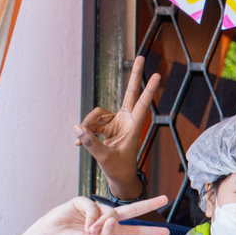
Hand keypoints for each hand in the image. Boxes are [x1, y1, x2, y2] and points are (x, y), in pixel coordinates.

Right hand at [27, 195, 168, 234]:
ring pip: (110, 211)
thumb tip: (114, 220)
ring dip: (100, 223)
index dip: (150, 232)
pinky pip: (93, 206)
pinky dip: (90, 216)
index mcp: (111, 232)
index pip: (135, 231)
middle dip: (149, 204)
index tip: (167, 233)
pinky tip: (83, 224)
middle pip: (132, 210)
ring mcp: (95, 210)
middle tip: (166, 199)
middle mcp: (106, 219)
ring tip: (88, 232)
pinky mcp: (83, 202)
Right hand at [74, 55, 158, 198]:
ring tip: (81, 141)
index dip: (148, 89)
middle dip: (134, 76)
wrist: (118, 177)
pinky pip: (90, 123)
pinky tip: (78, 143)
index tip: (157, 75)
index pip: (142, 104)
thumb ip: (91, 143)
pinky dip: (84, 132)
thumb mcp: (104, 157)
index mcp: (133, 127)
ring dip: (88, 125)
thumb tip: (77, 128)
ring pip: (97, 114)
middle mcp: (126, 120)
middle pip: (129, 93)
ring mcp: (116, 122)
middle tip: (142, 57)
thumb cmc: (118, 169)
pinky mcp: (105, 127)